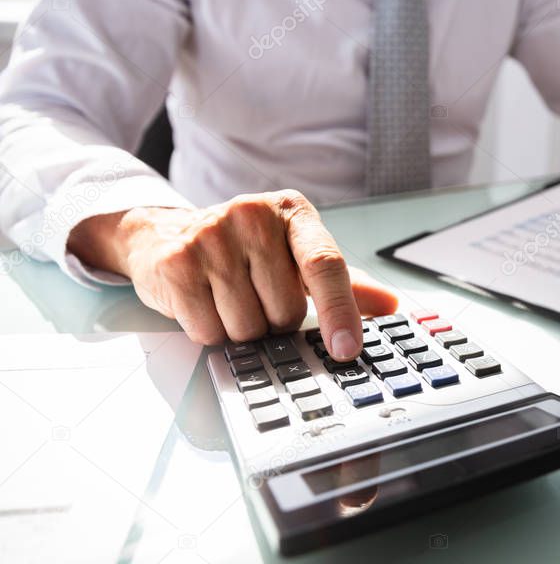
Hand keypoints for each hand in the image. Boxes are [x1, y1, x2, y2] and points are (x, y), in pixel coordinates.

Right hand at [67, 190, 397, 359]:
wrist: (167, 234)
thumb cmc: (247, 250)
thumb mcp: (298, 256)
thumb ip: (344, 283)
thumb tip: (390, 305)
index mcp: (293, 214)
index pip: (325, 265)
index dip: (340, 311)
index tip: (347, 349)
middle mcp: (252, 216)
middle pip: (284, 310)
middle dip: (276, 320)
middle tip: (258, 296)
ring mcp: (212, 236)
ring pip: (247, 326)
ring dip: (242, 328)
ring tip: (229, 297)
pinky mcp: (176, 262)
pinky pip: (208, 330)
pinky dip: (209, 330)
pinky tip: (204, 302)